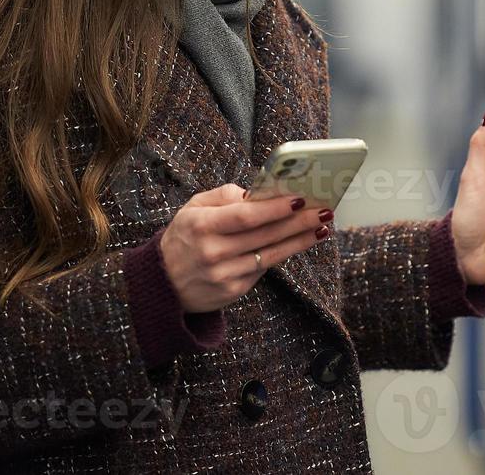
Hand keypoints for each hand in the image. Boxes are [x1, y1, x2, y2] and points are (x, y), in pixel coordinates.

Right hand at [159, 183, 332, 312]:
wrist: (162, 283)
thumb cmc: (183, 237)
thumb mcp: (192, 208)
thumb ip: (223, 196)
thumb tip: (257, 193)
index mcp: (200, 226)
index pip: (244, 216)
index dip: (274, 208)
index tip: (299, 198)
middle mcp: (212, 252)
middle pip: (264, 236)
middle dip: (297, 222)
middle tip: (323, 211)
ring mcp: (222, 275)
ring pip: (269, 255)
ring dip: (298, 240)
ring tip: (321, 227)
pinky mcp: (231, 291)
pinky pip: (262, 269)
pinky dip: (282, 254)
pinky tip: (299, 243)